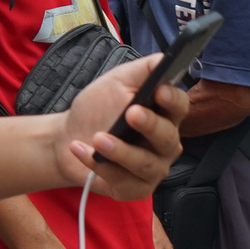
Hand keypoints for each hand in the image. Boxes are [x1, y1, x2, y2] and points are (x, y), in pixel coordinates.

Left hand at [58, 57, 186, 199]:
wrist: (69, 137)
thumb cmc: (98, 109)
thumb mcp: (117, 82)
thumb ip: (142, 71)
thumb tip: (164, 59)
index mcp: (165, 115)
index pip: (180, 107)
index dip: (172, 100)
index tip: (159, 91)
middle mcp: (165, 145)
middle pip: (168, 139)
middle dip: (150, 126)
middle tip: (130, 113)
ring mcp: (152, 169)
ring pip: (147, 164)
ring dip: (121, 151)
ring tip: (98, 138)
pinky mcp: (135, 189)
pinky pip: (125, 182)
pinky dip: (101, 167)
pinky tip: (82, 151)